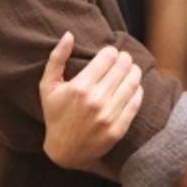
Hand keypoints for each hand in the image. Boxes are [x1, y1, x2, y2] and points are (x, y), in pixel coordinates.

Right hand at [39, 32, 143, 170]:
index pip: (107, 57)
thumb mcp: (48, 86)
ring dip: (134, 71)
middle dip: (125, 59)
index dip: (111, 51)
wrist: (64, 151)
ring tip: (131, 69)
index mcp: (80, 87)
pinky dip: (138, 90)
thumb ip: (57, 58)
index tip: (110, 53)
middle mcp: (95, 100)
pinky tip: (134, 87)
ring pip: (132, 82)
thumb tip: (69, 35)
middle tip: (124, 58)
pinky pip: (135, 102)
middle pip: (122, 67)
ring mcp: (108, 116)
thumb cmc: (55, 114)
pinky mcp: (118, 129)